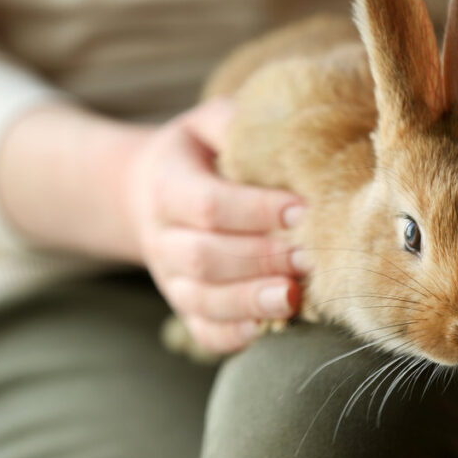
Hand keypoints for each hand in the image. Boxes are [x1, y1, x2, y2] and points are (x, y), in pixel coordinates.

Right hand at [124, 99, 307, 353]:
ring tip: (294, 297)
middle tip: (311, 256)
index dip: (255, 211)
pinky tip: (268, 328)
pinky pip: (203, 330)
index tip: (303, 210)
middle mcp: (161, 236)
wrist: (146, 192)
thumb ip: (238, 122)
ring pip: (202, 298)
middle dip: (260, 260)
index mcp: (166, 185)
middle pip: (205, 257)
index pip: (208, 204)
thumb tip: (291, 125)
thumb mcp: (208, 125)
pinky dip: (234, 335)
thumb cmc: (198, 154)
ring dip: (250, 301)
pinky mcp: (183, 307)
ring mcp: (169, 278)